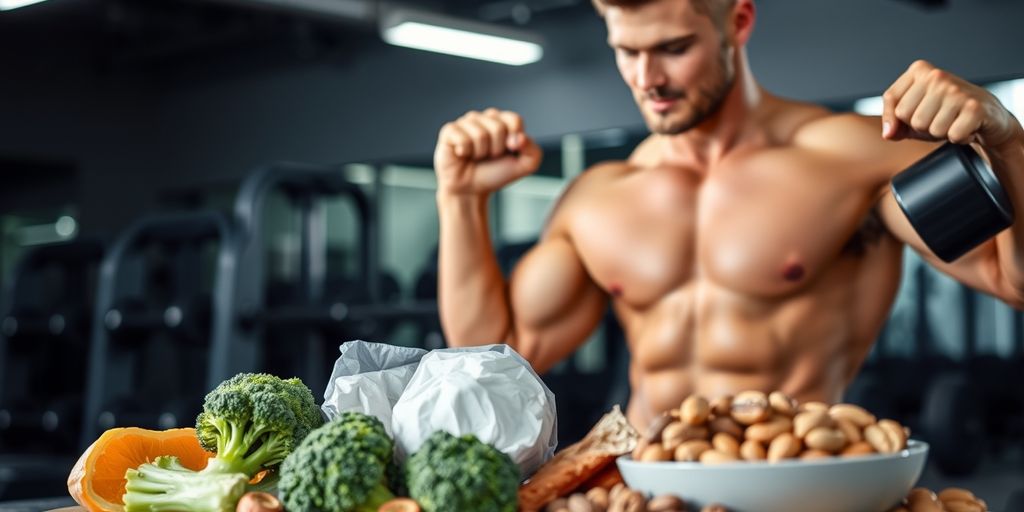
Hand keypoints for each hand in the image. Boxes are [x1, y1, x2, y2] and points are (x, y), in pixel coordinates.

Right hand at [434, 108, 542, 196]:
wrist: (471, 190)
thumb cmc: (495, 174)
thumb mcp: (524, 166)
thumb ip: (533, 151)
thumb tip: (520, 138)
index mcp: (502, 121)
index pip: (515, 120)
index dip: (514, 140)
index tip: (508, 153)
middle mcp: (484, 118)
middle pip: (498, 127)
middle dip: (496, 150)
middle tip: (488, 157)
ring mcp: (466, 122)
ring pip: (481, 134)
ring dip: (481, 153)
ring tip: (475, 157)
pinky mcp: (449, 130)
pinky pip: (463, 138)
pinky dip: (465, 152)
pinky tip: (462, 154)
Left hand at [881, 60, 1017, 146]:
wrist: (987, 114)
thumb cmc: (945, 112)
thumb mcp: (913, 113)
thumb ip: (892, 120)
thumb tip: (888, 133)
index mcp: (919, 71)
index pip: (894, 105)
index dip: (903, 119)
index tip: (919, 113)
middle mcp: (937, 76)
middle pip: (911, 119)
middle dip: (923, 127)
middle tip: (940, 117)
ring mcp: (956, 91)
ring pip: (930, 129)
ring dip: (941, 133)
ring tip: (953, 121)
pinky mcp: (973, 107)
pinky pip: (952, 136)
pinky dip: (959, 138)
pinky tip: (966, 126)